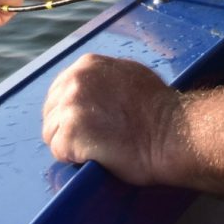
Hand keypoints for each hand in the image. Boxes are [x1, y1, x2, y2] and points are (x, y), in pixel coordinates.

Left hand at [41, 53, 181, 184]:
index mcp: (88, 64)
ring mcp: (71, 105)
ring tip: (99, 146)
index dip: (72, 111)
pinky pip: (58, 151)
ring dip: (70, 144)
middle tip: (96, 138)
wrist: (172, 134)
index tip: (91, 122)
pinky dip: (74, 158)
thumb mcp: (131, 75)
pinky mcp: (71, 132)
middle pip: (51, 112)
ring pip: (51, 133)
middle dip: (67, 127)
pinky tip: (97, 154)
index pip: (60, 90)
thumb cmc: (159, 110)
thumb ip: (105, 76)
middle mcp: (76, 80)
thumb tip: (93, 87)